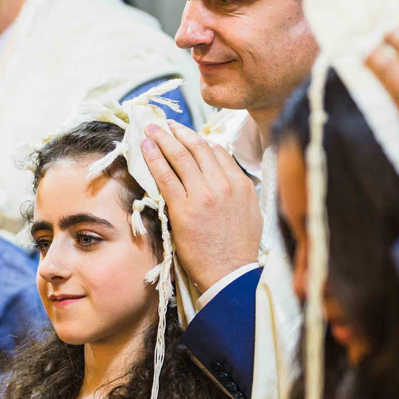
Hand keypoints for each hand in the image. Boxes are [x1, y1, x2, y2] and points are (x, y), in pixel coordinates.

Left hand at [140, 121, 262, 291]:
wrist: (230, 274)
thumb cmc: (239, 249)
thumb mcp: (251, 213)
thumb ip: (239, 191)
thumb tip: (228, 178)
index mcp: (241, 184)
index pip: (218, 152)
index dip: (199, 140)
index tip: (186, 135)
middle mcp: (223, 184)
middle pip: (198, 148)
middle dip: (179, 132)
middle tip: (165, 124)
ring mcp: (203, 195)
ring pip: (180, 157)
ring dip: (163, 139)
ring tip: (151, 130)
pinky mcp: (184, 208)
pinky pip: (166, 176)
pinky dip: (155, 159)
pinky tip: (146, 149)